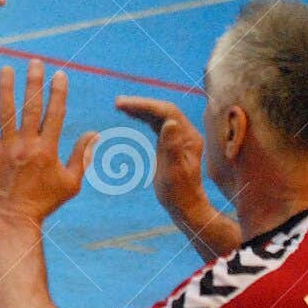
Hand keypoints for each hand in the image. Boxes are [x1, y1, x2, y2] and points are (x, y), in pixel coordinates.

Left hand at [0, 60, 97, 225]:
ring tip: (6, 69)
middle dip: (34, 83)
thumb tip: (94, 133)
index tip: (59, 74)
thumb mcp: (70, 182)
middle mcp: (27, 145)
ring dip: (6, 89)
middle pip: (31, 108)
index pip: (55, 114)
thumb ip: (81, 156)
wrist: (13, 218)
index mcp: (48, 150)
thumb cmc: (44, 202)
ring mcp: (6, 149)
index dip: (58, 93)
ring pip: (6, 113)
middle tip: (34, 62)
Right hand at [113, 95, 214, 227]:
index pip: (167, 112)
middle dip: (141, 104)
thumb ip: (171, 147)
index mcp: (189, 137)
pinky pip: (156, 123)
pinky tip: (130, 115)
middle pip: (163, 110)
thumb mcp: (173, 172)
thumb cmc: (177, 193)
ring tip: (119, 105)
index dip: (146, 105)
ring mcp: (179, 137)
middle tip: (118, 103)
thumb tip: (169, 122)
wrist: (184, 205)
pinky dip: (142, 117)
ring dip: (140, 108)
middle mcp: (186, 133)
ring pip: (159, 115)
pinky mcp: (171, 142)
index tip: (124, 105)